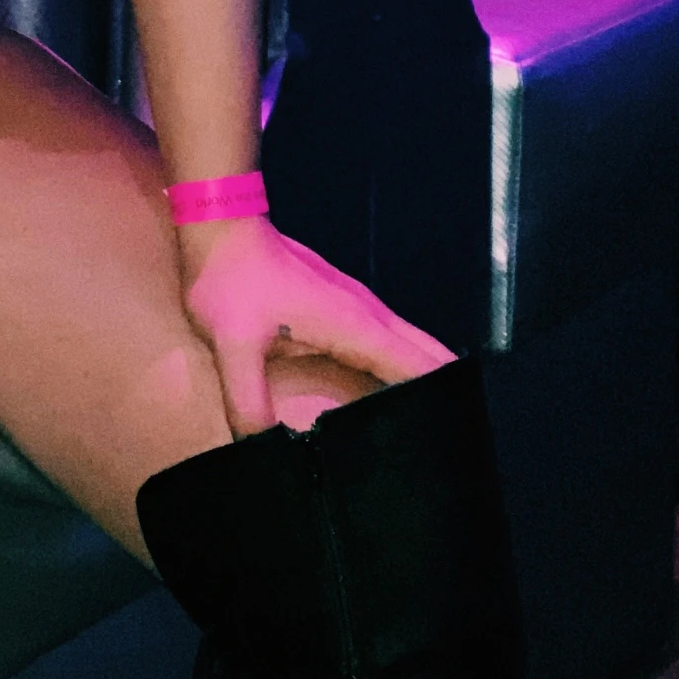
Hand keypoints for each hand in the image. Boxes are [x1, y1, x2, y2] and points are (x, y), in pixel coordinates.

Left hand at [178, 213, 454, 437]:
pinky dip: (398, 366)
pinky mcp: (339, 306)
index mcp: (355, 326)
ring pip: (408, 345)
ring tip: (427, 429)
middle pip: (427, 355)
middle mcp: (367, 315)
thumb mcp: (233, 347)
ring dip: (423, 378)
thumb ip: (249, 402)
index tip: (459, 438)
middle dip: (445, 394)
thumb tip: (264, 452)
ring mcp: (355, 307)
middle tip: (450, 443)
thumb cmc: (229, 280)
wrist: (220, 226)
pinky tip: (384, 395)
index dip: (444, 401)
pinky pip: (383, 341)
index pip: (420, 367)